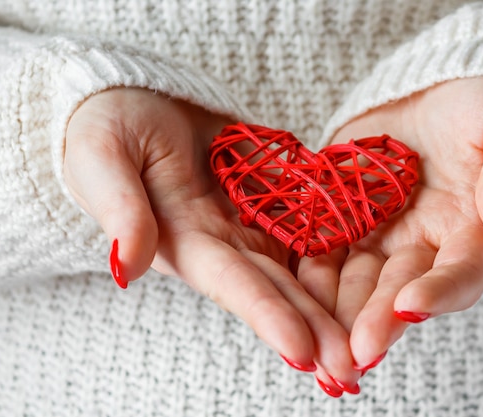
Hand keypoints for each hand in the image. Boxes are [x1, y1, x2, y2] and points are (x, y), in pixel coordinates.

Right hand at [64, 88, 359, 385]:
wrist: (142, 103)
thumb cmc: (107, 129)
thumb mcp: (104, 160)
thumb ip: (120, 210)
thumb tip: (125, 267)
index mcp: (186, 242)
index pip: (233, 284)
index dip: (268, 317)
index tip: (305, 353)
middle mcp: (226, 243)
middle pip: (278, 289)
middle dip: (315, 332)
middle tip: (353, 373)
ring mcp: (254, 222)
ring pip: (303, 267)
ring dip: (337, 306)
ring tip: (374, 340)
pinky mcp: (275, 197)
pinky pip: (315, 223)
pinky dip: (344, 251)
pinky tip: (378, 276)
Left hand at [298, 78, 482, 372]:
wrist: (438, 90)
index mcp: (473, 230)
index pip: (462, 272)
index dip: (440, 292)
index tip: (411, 306)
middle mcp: (424, 244)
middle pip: (400, 289)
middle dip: (377, 320)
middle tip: (354, 354)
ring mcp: (381, 234)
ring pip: (355, 280)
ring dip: (334, 313)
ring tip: (311, 343)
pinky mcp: (344, 216)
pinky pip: (320, 249)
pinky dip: (304, 275)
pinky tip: (283, 298)